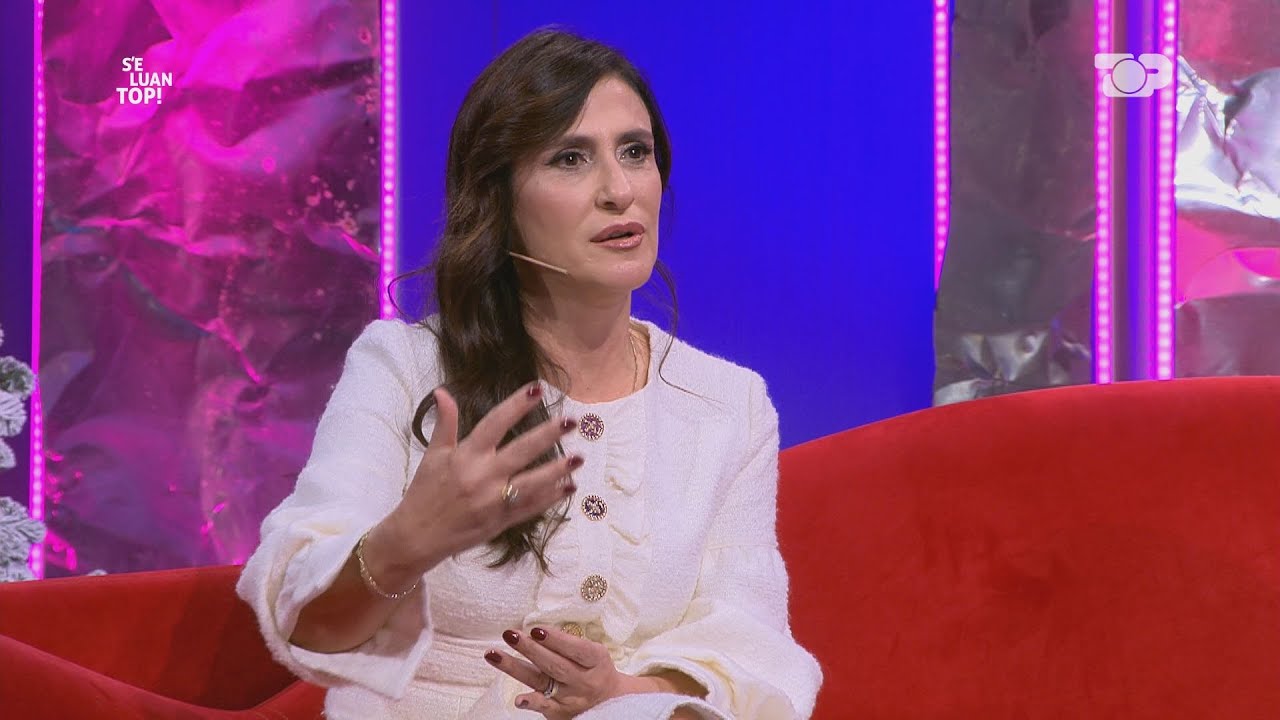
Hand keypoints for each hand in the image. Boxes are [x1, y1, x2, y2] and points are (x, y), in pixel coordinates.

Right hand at [381, 384, 581, 573]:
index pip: (495, 423)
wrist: (417, 537)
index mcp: (466, 456)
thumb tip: (443, 391)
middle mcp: (482, 476)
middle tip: (571, 421)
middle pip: (521, 451)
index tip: (537, 388)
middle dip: (547, 435)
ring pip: (532, 482)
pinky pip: (531, 507)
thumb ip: (444, 424)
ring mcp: (494, 501)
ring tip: (579, 457)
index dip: (516, 404)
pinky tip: (569, 486)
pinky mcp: (501, 522)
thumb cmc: (425, 492)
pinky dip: (551, 498)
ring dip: (557, 470)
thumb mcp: (433, 456)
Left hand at [485, 626, 657, 717]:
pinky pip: (543, 705)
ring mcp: (569, 697)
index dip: (556, 639)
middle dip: (530, 649)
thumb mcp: (593, 653)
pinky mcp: (558, 711)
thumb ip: (569, 643)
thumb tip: (537, 629)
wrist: (609, 701)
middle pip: (554, 664)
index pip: (576, 649)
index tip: (536, 629)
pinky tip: (516, 699)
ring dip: (514, 667)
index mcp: (595, 661)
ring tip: (493, 654)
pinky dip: (530, 702)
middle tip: (510, 634)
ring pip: (540, 680)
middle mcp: (583, 681)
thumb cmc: (595, 669)